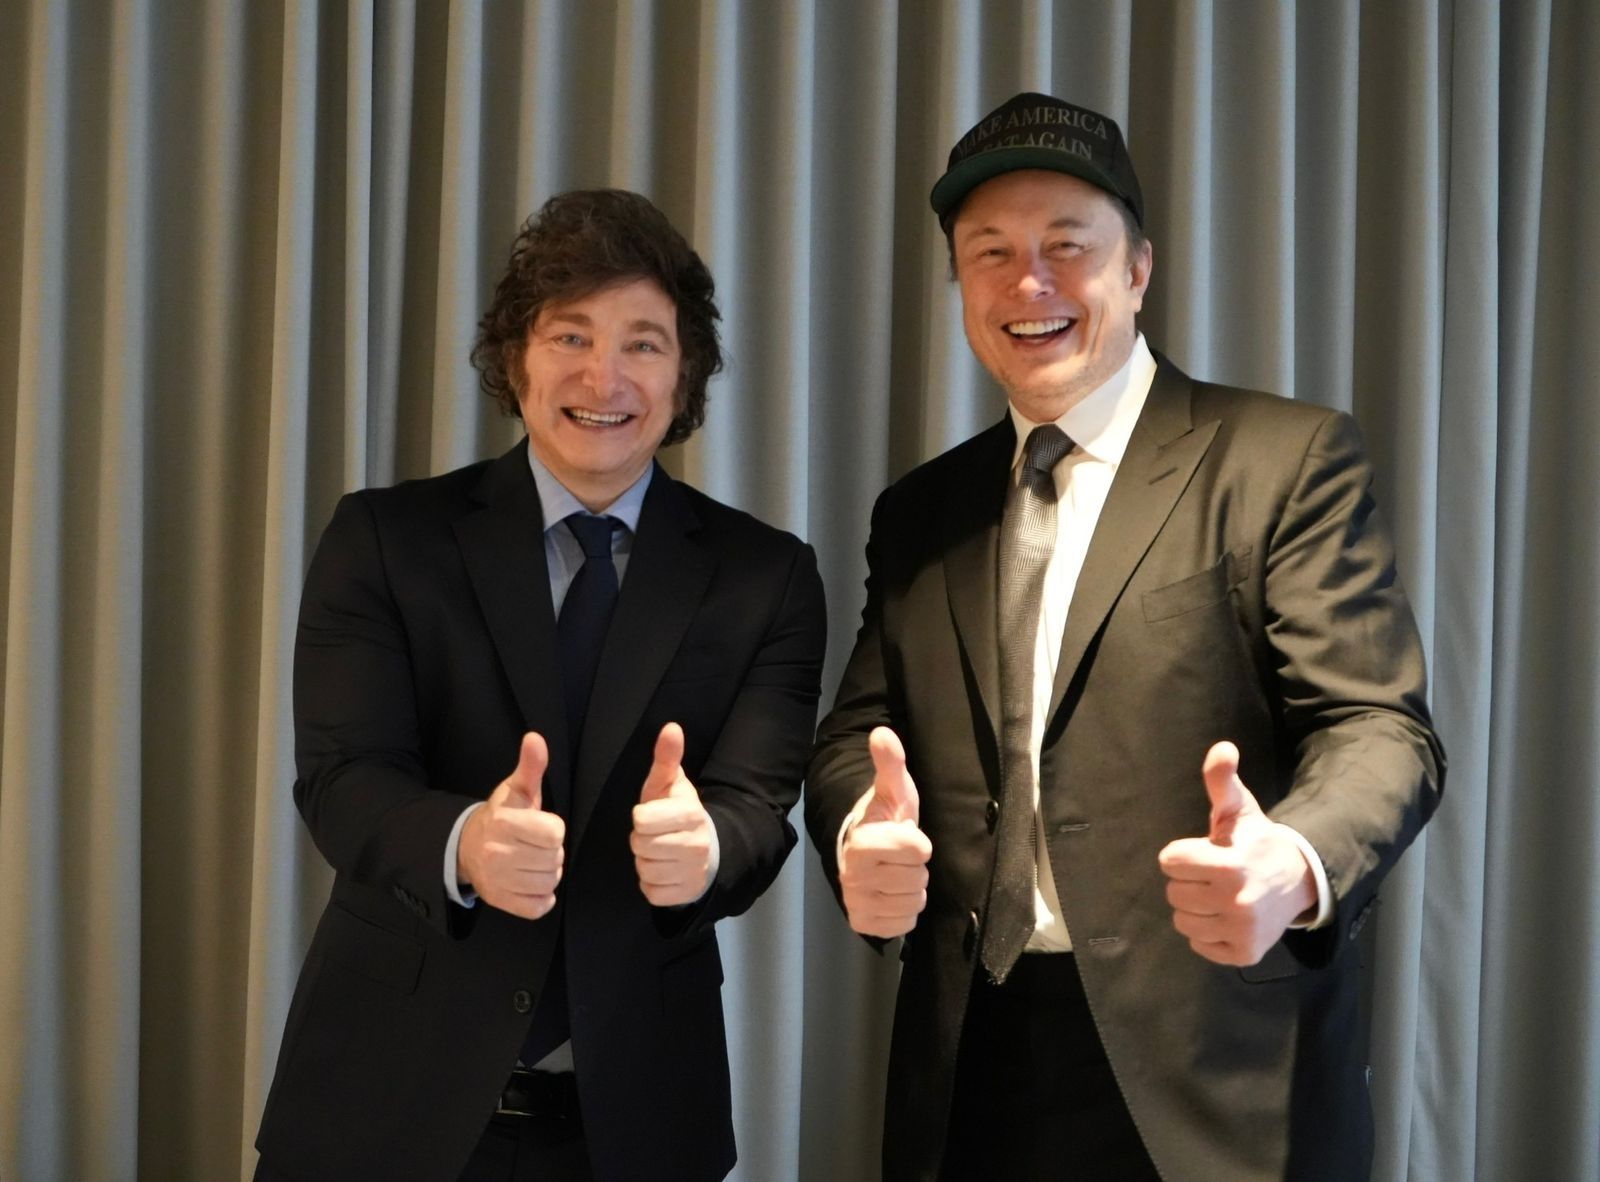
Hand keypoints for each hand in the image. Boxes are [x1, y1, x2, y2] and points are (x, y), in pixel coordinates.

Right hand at [457, 732, 564, 918]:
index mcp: (504, 822)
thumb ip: (530, 766)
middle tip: (534, 845)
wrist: (466, 846)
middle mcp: (497, 853)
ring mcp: (497, 880)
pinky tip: (530, 881)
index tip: (539, 826)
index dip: (553, 829)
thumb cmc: (500, 816)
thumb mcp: (516, 789)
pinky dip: (541, 897)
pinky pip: (538, 906)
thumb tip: (535, 738)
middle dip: (551, 852)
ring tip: (531, 861)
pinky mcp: (500, 901)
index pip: (555, 833)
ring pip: (549, 883)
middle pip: (555, 859)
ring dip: (547, 873)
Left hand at [631, 723, 714, 906]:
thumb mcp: (670, 784)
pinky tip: (664, 870)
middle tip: (655, 835)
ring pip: (645, 869)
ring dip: (646, 861)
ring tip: (660, 852)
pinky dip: (652, 882)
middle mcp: (696, 844)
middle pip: (641, 845)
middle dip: (642, 840)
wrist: (707, 849)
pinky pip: (651, 891)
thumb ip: (667, 757)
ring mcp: (692, 872)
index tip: (653, 815)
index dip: (642, 817)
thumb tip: (671, 728)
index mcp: (691, 813)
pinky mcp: (685, 894)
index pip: (642, 820)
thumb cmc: (677, 812)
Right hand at [839, 727, 930, 938]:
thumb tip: (882, 733)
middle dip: (915, 865)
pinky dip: (905, 910)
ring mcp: (857, 904)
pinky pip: (905, 923)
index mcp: (861, 844)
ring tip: (896, 872)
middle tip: (899, 855)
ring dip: (912, 887)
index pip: (917, 849)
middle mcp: (853, 878)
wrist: (861, 850)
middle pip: (917, 878)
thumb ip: (890, 764)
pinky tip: (892, 893)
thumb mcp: (893, 790)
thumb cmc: (883, 818)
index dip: (918, 841)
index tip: (903, 834)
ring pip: (913, 902)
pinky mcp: (864, 925)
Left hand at [1157, 741, 1316, 965]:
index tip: (1204, 851)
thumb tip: (1221, 748)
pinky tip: (1227, 916)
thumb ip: (1222, 781)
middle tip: (1212, 875)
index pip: (1170, 861)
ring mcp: (1242, 930)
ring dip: (1195, 908)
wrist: (1298, 880)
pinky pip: (1199, 946)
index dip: (1182, 854)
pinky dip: (1208, 933)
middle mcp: (1236, 901)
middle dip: (1188, 881)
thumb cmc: (1257, 842)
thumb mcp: (1239, 809)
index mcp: (1229, 864)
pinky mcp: (1245, 953)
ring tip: (1218, 895)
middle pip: (1173, 893)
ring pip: (1183, 922)